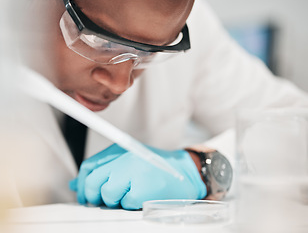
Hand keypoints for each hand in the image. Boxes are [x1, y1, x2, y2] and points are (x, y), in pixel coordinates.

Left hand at [70, 144, 206, 209]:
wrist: (186, 172)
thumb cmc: (156, 169)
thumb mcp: (127, 163)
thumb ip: (101, 171)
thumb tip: (76, 184)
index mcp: (120, 150)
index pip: (89, 166)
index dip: (83, 185)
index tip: (85, 195)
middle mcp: (125, 158)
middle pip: (93, 182)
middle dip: (95, 196)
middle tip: (106, 199)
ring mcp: (134, 172)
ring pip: (106, 195)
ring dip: (116, 201)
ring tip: (130, 194)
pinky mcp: (143, 188)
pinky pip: (124, 204)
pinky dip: (131, 205)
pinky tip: (142, 197)